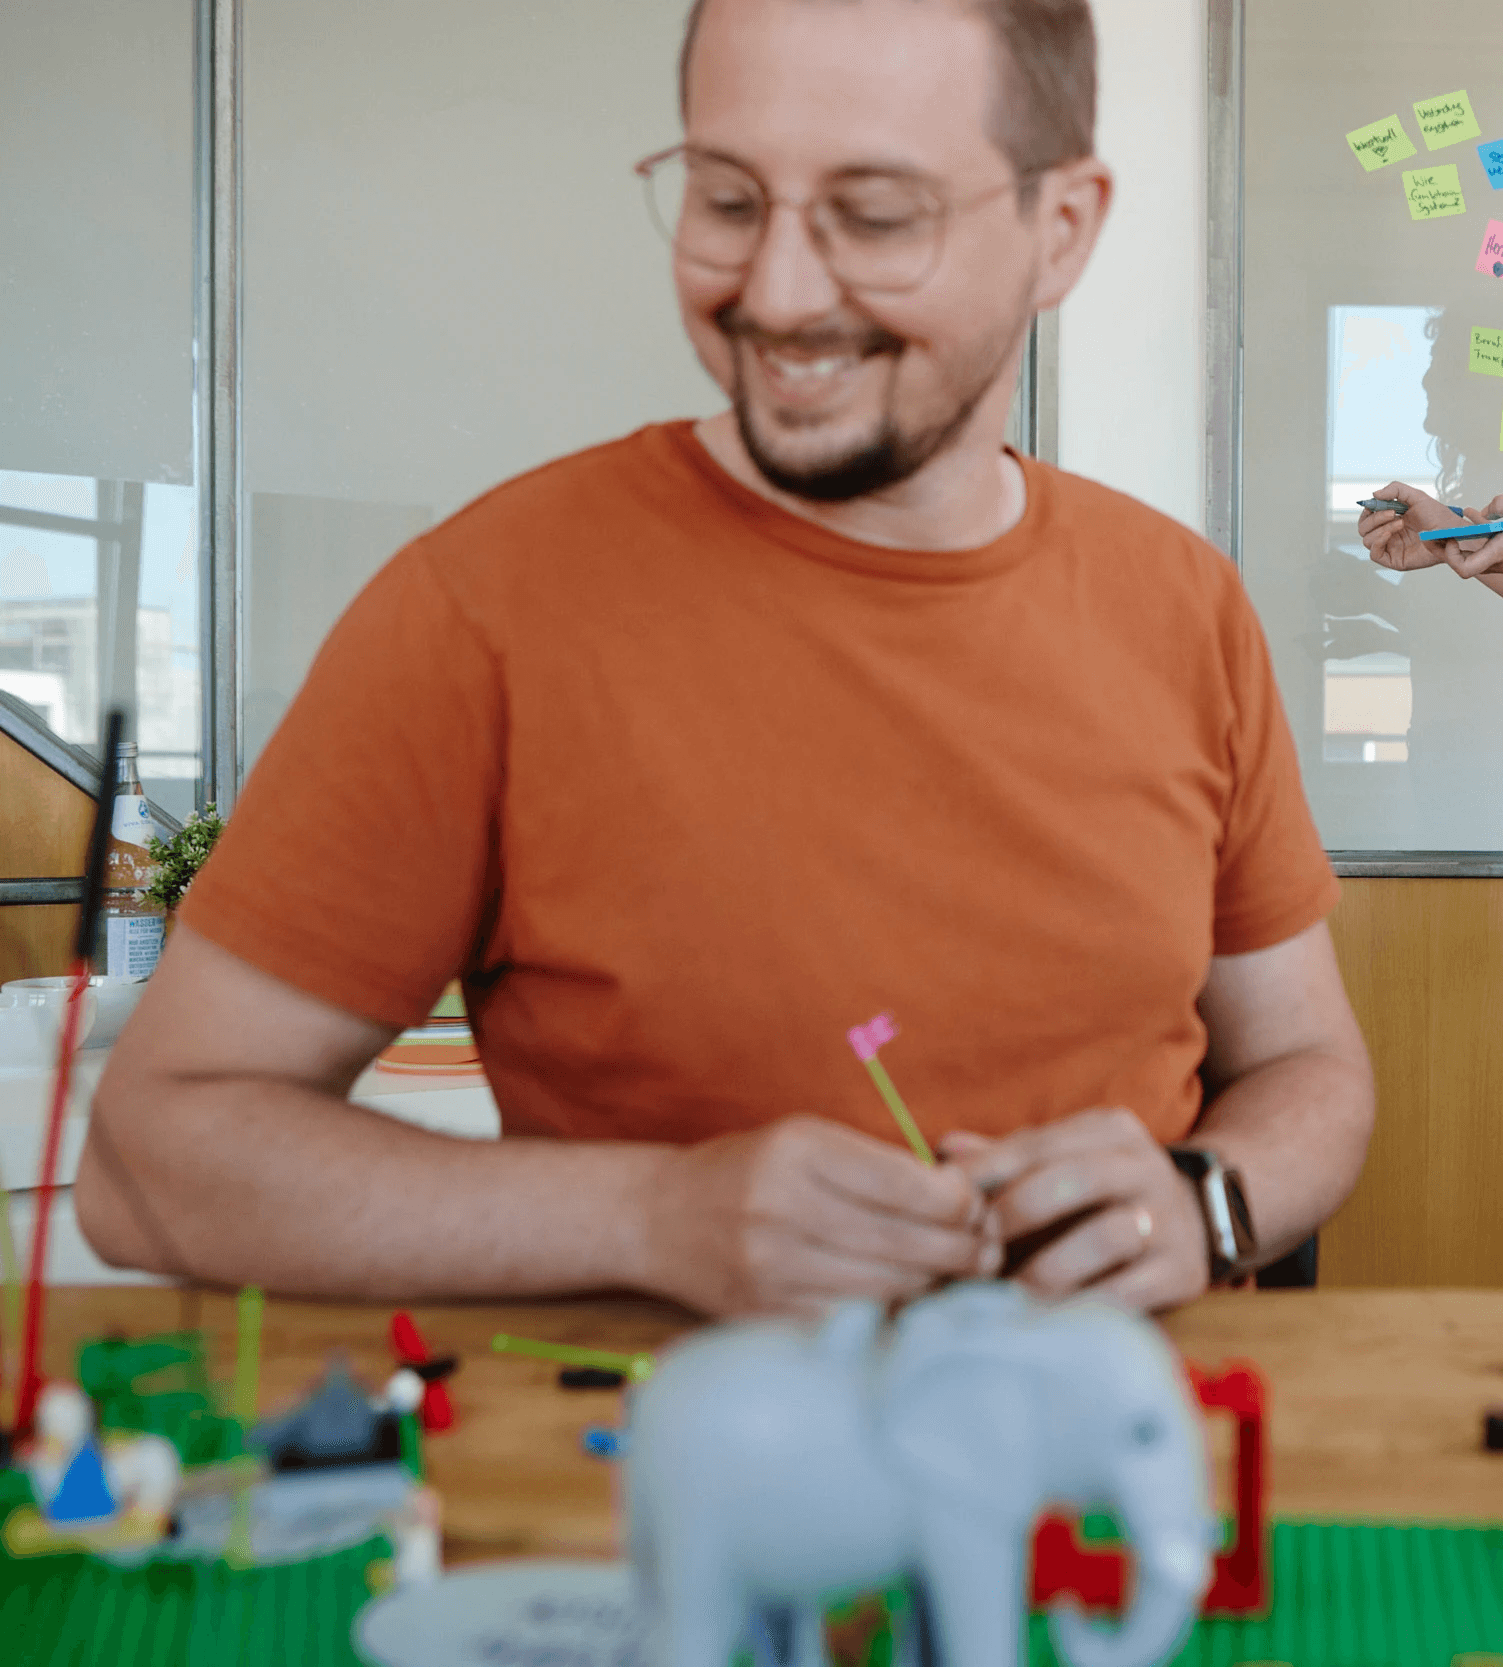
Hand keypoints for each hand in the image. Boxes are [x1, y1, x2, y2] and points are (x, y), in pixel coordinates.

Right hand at [639, 1115, 998, 1318]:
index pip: (909, 1184)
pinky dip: (893, 1315)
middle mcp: (784, 1208)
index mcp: (800, 1150)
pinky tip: (909, 1301)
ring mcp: (773, 1268)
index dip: (960, 1201)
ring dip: (937, 1286)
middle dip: (964, 1249)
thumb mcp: (806, 1139)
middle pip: (908, 1243)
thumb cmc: (750, 1170)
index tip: (975, 1205)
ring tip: (956, 1274)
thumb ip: (878, 1164)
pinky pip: (856, 1323)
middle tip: (986, 1249)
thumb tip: (965, 1198)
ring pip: (891, 1290)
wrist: (659, 1218)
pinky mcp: (767, 1316)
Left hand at [938, 1108, 1209, 1312]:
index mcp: (1106, 1130)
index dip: (985, 1174)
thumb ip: (1006, 1159)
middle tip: (977, 1250)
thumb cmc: (1101, 1195)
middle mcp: (1143, 1165)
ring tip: (1009, 1292)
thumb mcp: (1061, 1163)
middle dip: (1015, 1215)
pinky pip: (1126, 1291)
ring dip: (1046, 1269)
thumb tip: (945, 1150)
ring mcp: (1169, 1218)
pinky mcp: (1182, 1272)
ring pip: (1104, 1236)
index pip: (1035, 1144)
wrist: (1199, 1222)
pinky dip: (1080, 1305)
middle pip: (1071, 1179)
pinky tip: (1048, 1316)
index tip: (945, 1206)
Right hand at [1357, 481, 1453, 571]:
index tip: (1379, 503)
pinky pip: (1374, 555)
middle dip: (1375, 519)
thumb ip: (1396, 490)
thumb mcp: (1417, 497)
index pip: (1367, 516)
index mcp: (1390, 519)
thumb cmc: (1438, 517)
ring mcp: (1390, 547)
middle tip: (1393, 513)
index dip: (1369, 509)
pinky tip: (1390, 533)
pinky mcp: (1393, 560)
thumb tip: (1373, 494)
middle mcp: (1387, 533)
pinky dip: (1378, 542)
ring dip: (1380, 529)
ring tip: (1401, 522)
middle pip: (1363, 528)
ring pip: (1367, 540)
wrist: (1452, 533)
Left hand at [1439, 494, 1502, 579]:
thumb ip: (1501, 505)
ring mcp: (1498, 561)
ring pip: (1472, 553)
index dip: (1452, 556)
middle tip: (1442, 531)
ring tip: (1455, 520)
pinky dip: (1477, 533)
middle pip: (1462, 563)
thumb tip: (1484, 510)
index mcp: (1498, 555)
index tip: (1452, 539)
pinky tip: (1474, 514)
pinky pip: (1482, 547)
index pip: (1463, 569)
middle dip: (1450, 546)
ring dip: (1463, 537)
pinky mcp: (1500, 555)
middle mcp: (1496, 562)